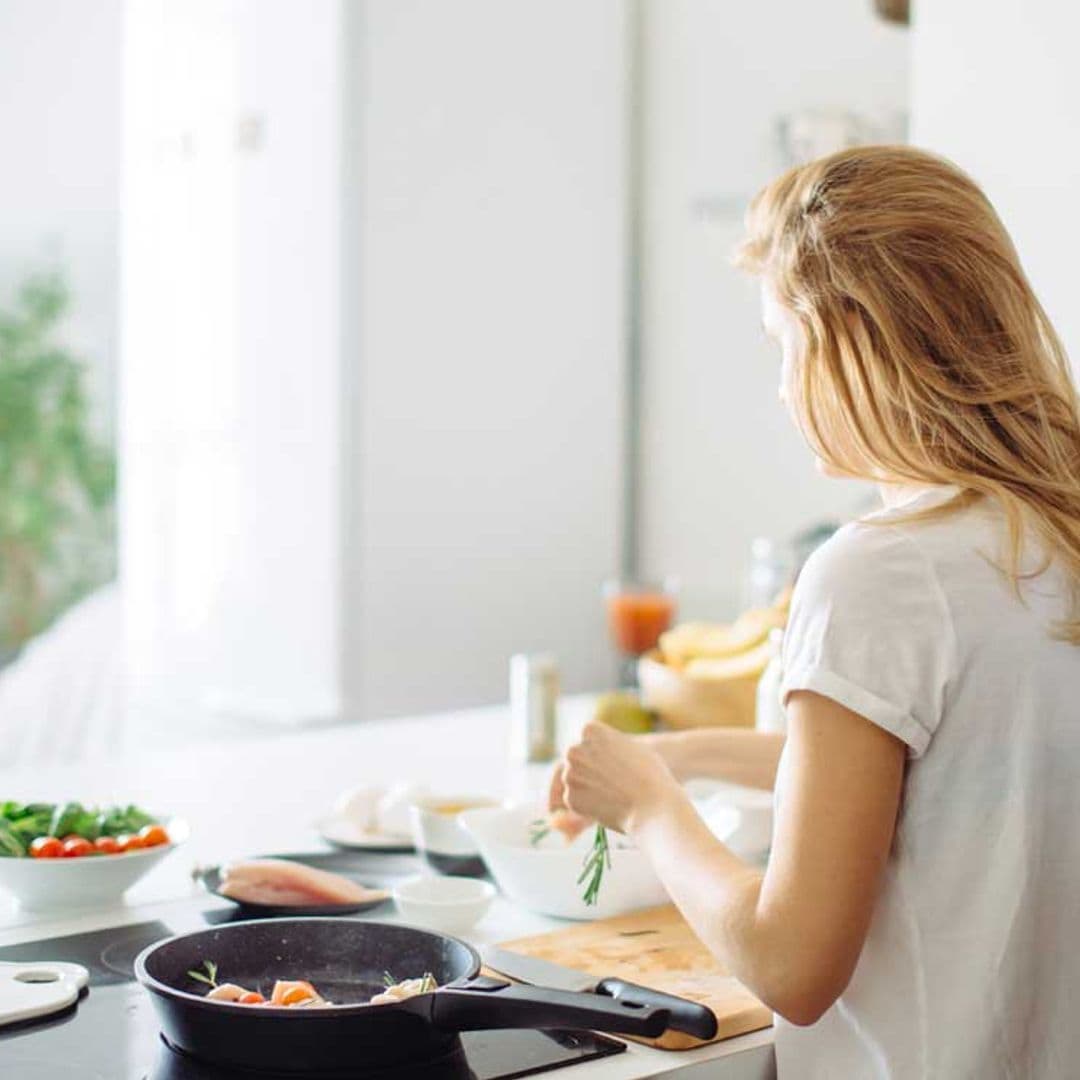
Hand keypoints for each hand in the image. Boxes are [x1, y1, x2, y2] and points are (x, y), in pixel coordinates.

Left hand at [551, 721, 678, 833]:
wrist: (652, 805)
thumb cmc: (649, 773)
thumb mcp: (630, 746)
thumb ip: (609, 745)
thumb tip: (598, 754)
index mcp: (589, 730)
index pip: (588, 740)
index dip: (604, 755)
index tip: (619, 764)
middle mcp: (574, 749)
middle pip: (578, 760)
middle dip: (592, 771)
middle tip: (615, 782)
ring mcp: (569, 774)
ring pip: (576, 781)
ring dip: (590, 788)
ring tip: (615, 794)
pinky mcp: (570, 798)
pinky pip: (576, 801)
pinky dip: (589, 806)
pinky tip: (609, 806)